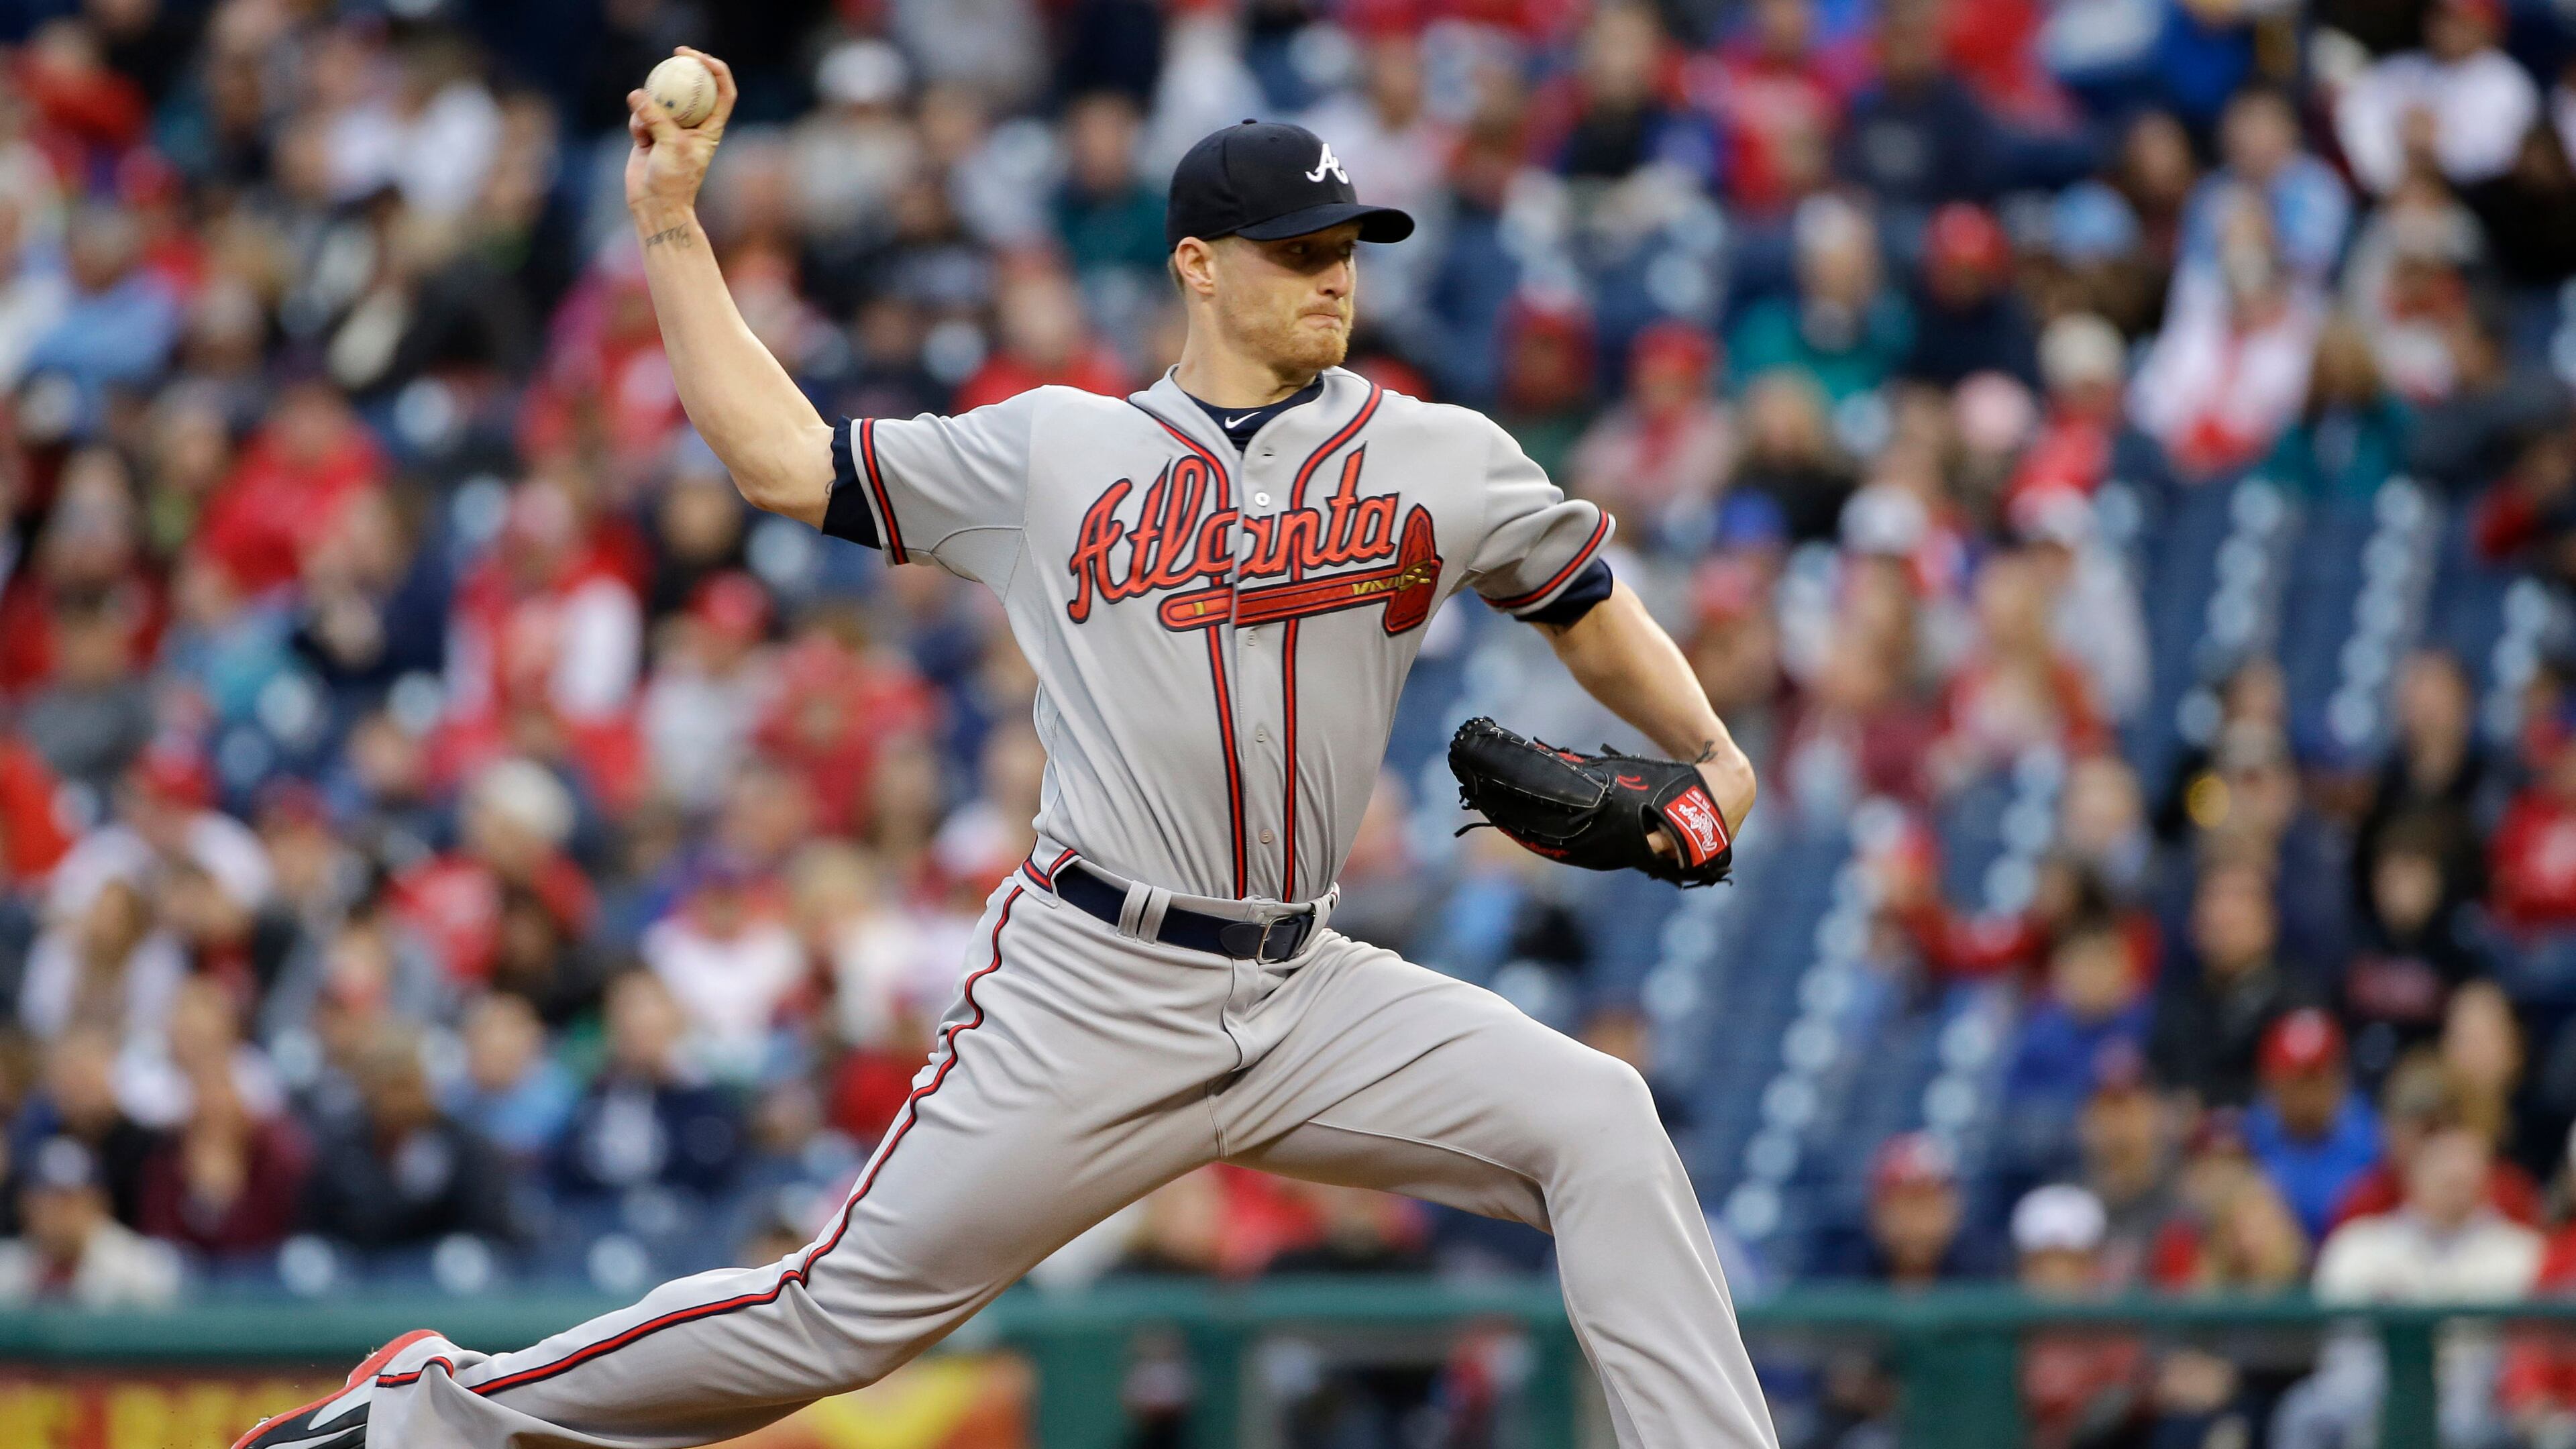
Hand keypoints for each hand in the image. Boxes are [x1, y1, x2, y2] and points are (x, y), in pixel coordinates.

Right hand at [625, 48, 736, 224]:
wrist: (654, 203)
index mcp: (711, 128)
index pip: (724, 93)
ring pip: (662, 100)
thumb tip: (637, 94)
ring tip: (648, 131)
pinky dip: (638, 123)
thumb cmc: (673, 180)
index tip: (701, 58)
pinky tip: (639, 140)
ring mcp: (672, 128)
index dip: (718, 71)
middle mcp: (694, 125)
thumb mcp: (670, 145)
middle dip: (687, 67)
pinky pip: (642, 115)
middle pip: (695, 87)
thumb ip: (656, 118)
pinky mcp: (651, 132)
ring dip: (651, 109)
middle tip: (676, 53)